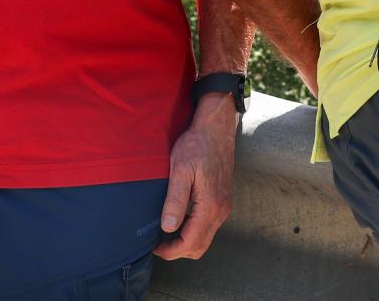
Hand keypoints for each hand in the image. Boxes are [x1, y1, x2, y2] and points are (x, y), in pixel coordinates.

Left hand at [154, 93, 238, 259]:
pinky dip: (194, 230)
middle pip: (200, 247)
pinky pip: (209, 226)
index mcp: (210, 206)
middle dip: (178, 250)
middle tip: (158, 242)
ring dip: (186, 240)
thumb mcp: (180, 170)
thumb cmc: (197, 145)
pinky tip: (179, 219)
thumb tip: (168, 227)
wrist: (216, 128)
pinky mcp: (223, 199)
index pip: (190, 243)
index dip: (170, 251)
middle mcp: (221, 210)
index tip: (154, 247)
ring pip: (205, 237)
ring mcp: (224, 205)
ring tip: (165, 231)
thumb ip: (175, 200)